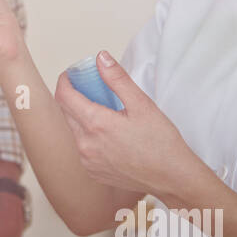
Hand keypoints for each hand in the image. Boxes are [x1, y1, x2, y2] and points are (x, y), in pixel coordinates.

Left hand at [52, 51, 207, 205]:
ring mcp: (87, 161)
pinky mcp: (93, 172)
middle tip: (90, 88)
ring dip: (82, 117)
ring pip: (74, 131)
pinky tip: (108, 135)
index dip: (65, 81)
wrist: (172, 178)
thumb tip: (100, 58)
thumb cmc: (161, 143)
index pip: (64, 96)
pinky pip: (83, 148)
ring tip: (103, 111)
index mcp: (95, 124)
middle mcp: (85, 144)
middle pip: (66, 112)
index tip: (72, 74)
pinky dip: (89, 136)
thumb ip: (117, 79)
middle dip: (73, 96)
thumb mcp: (142, 104)